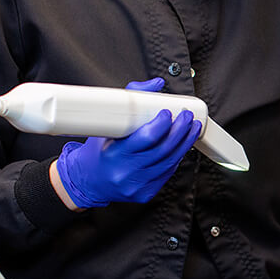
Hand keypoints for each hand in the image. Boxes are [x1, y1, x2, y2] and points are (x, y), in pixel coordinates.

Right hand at [53, 78, 200, 207]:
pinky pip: (167, 173)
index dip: (162, 124)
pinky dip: (176, 157)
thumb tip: (156, 85)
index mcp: (113, 154)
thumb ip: (131, 100)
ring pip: (169, 162)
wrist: (88, 181)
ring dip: (184, 143)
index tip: (168, 112)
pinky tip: (182, 145)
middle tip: (186, 116)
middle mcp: (125, 172)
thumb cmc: (98, 151)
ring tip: (191, 127)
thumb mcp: (108, 125)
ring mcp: (136, 185)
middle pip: (163, 150)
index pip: (145, 138)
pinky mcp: (145, 193)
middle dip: (180, 131)